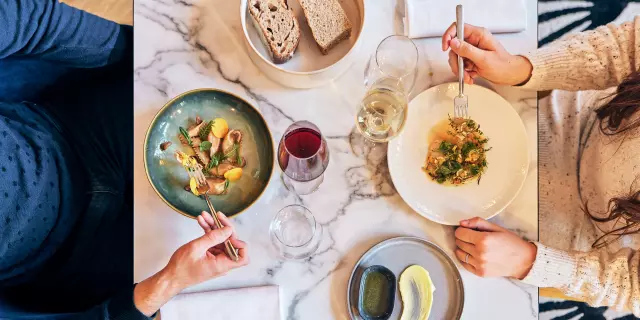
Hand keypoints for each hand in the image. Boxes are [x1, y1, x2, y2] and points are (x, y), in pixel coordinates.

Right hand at [133, 211, 248, 315]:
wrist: (171, 277)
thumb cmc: (181, 268)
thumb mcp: (196, 248)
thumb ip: (214, 237)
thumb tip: (228, 229)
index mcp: (222, 265)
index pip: (243, 257)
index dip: (240, 243)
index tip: (228, 233)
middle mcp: (222, 263)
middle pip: (232, 243)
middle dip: (223, 228)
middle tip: (216, 216)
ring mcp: (217, 259)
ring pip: (221, 240)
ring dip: (213, 227)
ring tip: (204, 216)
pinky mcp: (210, 256)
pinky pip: (213, 242)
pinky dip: (208, 232)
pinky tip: (202, 222)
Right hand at [441, 23, 532, 85]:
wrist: (510, 75)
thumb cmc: (503, 65)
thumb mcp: (484, 59)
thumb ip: (467, 50)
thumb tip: (453, 42)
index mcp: (479, 35)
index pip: (458, 28)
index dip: (449, 36)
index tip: (446, 47)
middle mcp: (474, 40)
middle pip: (454, 46)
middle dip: (455, 60)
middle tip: (460, 70)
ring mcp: (472, 50)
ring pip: (456, 57)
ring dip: (459, 69)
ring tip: (468, 76)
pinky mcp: (472, 58)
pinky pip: (461, 64)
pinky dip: (463, 72)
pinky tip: (470, 76)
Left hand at [454, 217, 535, 278]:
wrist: (523, 260)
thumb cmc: (511, 242)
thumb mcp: (496, 228)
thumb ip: (477, 223)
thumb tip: (461, 223)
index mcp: (483, 240)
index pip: (460, 233)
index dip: (462, 230)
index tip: (467, 230)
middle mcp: (479, 253)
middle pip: (459, 243)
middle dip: (463, 238)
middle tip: (472, 237)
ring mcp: (479, 264)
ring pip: (460, 254)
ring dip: (463, 249)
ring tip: (473, 246)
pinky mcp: (480, 273)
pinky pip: (464, 264)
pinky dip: (466, 259)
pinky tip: (473, 255)